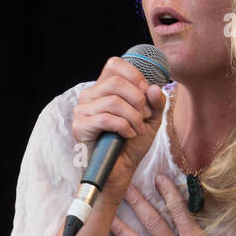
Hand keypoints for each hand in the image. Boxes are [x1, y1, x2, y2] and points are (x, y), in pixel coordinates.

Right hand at [72, 59, 168, 197]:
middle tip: (144, 117)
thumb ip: (156, 102)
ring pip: (112, 101)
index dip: (135, 76)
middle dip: (137, 100)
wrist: (122, 170)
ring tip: (137, 130)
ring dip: (133, 117)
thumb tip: (153, 88)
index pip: (114, 64)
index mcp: (105, 88)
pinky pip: (105, 118)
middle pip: (115, 82)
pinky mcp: (80, 127)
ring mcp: (82, 110)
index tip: (146, 95)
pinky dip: (123, 126)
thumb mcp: (151, 120)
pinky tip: (128, 135)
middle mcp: (90, 95)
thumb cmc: (133, 144)